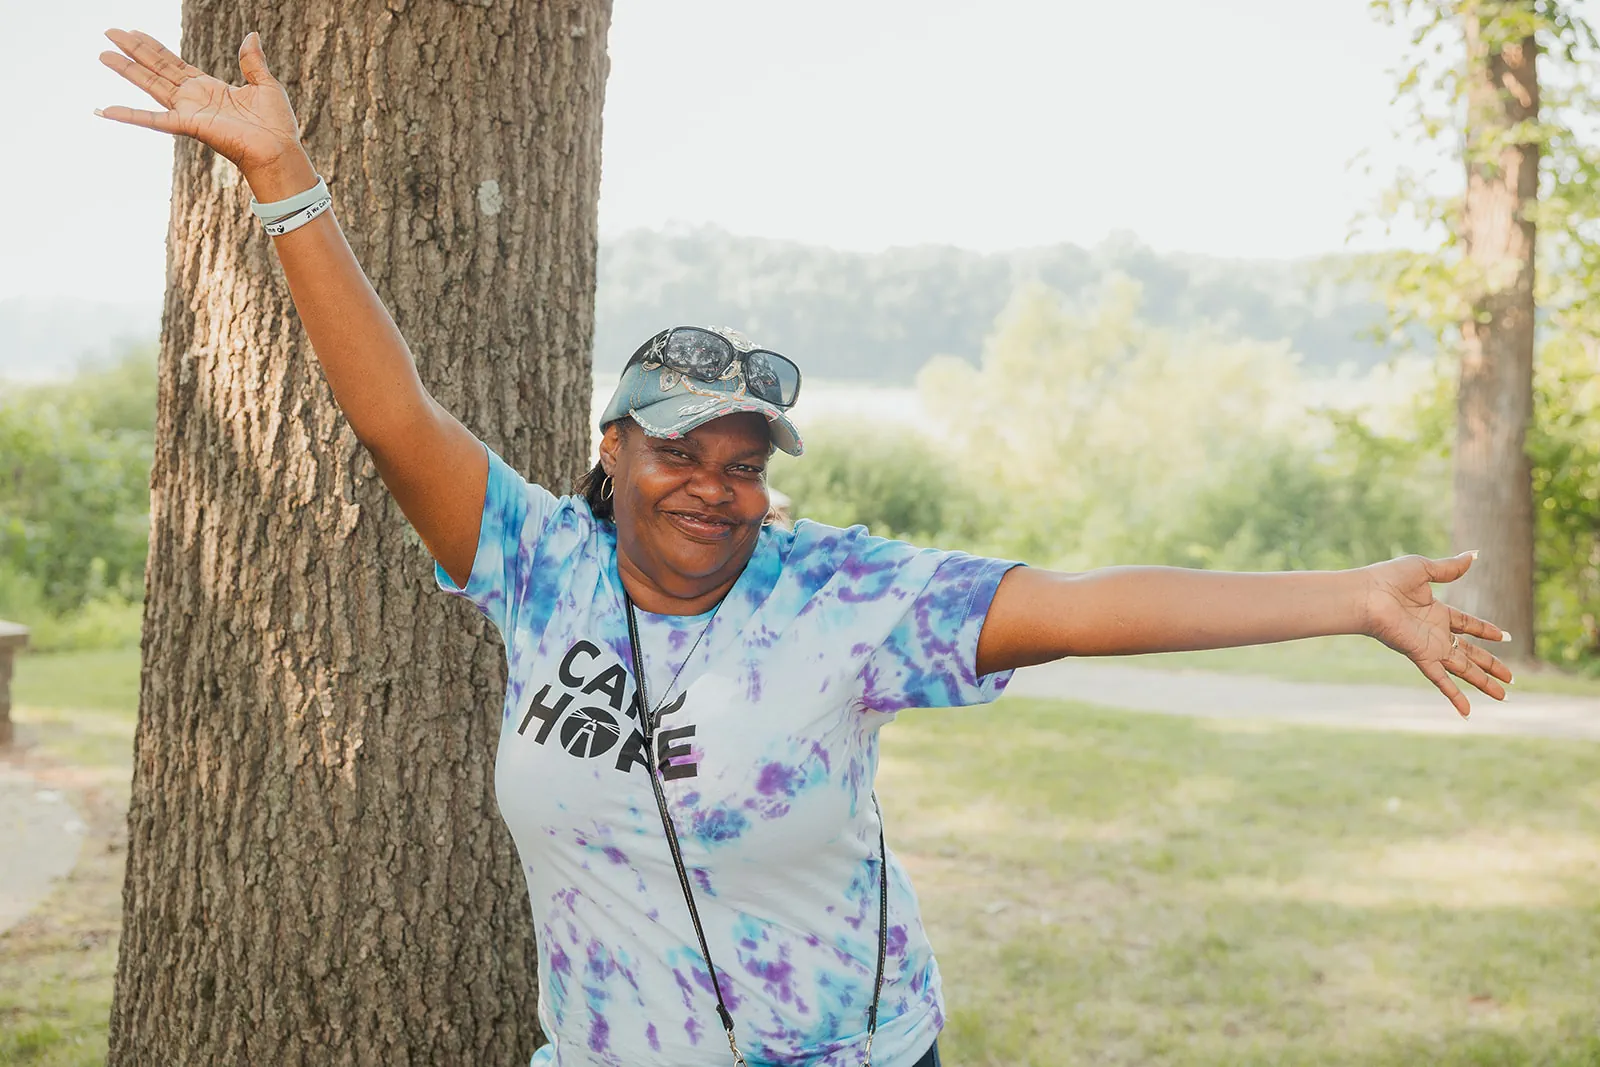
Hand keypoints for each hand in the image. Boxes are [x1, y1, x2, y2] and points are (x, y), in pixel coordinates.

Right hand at [97, 29, 301, 177]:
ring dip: (126, 70)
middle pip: (156, 69)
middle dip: (133, 51)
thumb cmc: (276, 124)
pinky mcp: (188, 125)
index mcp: (209, 87)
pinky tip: (105, 110)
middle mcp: (193, 98)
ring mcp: (188, 111)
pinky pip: (153, 120)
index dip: (154, 47)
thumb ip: (252, 61)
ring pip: (150, 85)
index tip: (134, 31)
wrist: (280, 150)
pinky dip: (129, 116)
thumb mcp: (265, 84)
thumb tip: (252, 35)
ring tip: (103, 54)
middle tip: (109, 33)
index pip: (174, 63)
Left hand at [1360, 551, 1513, 717]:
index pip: (1466, 624)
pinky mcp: (1421, 656)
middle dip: (1490, 665)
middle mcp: (1434, 632)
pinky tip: (1467, 713)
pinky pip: (1441, 680)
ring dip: (1483, 682)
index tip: (1504, 637)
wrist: (1365, 595)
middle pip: (1470, 652)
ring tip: (1504, 696)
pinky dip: (1454, 696)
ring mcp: (1429, 646)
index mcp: (1436, 611)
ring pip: (1463, 669)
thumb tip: (1474, 554)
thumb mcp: (1424, 569)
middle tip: (1511, 678)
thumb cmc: (1387, 579)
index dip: (1485, 630)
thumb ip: (1450, 568)